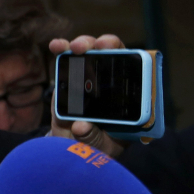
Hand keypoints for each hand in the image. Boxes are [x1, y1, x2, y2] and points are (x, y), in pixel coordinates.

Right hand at [48, 34, 126, 157]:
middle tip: (100, 46)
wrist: (69, 148)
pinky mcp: (69, 77)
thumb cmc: (95, 147)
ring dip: (85, 44)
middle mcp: (111, 83)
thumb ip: (92, 138)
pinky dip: (61, 50)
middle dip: (108, 46)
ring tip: (75, 47)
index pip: (137, 74)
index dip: (134, 61)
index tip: (124, 57)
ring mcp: (89, 77)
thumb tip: (80, 126)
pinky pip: (67, 59)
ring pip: (92, 52)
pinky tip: (56, 46)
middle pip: (115, 56)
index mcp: (128, 98)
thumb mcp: (99, 148)